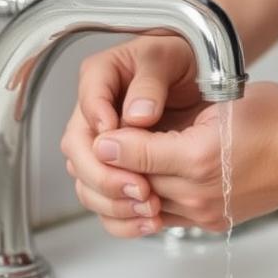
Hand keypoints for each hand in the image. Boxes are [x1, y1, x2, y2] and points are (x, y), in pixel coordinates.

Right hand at [60, 36, 207, 236]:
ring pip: (85, 178)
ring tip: (146, 206)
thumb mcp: (168, 59)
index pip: (89, 102)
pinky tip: (145, 220)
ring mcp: (101, 141)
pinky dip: (120, 214)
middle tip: (137, 184)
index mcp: (100, 76)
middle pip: (78, 148)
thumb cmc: (181, 56)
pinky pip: (103, 197)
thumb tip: (136, 116)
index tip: (121, 143)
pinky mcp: (115, 167)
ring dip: (111, 198)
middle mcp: (94, 110)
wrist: (198, 76)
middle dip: (104, 172)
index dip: (103, 127)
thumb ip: (150, 84)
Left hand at [91, 81, 277, 234]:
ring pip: (142, 207)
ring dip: (126, 186)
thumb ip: (165, 117)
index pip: (129, 153)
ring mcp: (205, 212)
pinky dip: (148, 201)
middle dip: (112, 163)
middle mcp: (199, 193)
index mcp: (198, 157)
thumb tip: (118, 133)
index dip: (110, 137)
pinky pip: (165, 217)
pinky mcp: (212, 220)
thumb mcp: (220, 101)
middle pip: (130, 183)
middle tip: (104, 141)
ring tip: (123, 161)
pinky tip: (148, 179)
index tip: (103, 126)